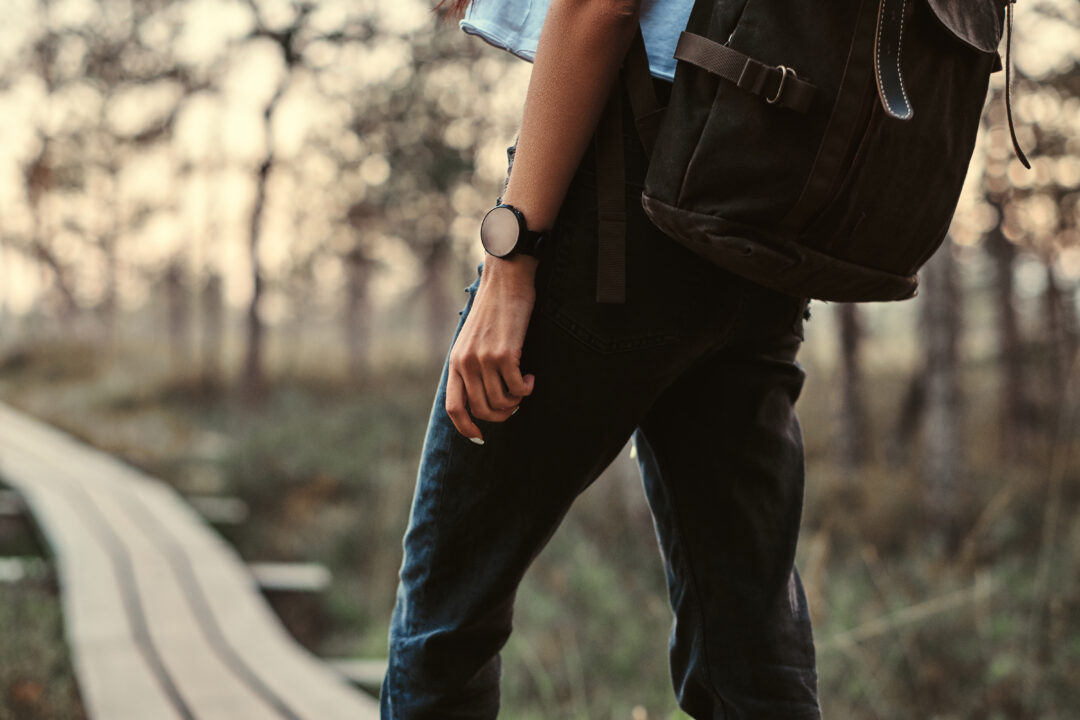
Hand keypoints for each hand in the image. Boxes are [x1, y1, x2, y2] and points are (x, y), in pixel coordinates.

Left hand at [446, 255, 538, 443]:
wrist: (506, 280)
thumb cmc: (494, 310)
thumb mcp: (472, 339)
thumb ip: (472, 365)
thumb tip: (484, 398)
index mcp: (455, 362)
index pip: (453, 407)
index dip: (466, 427)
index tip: (480, 436)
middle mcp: (465, 363)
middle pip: (482, 410)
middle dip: (502, 415)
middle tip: (515, 404)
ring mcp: (483, 359)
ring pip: (501, 401)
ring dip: (516, 400)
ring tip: (523, 386)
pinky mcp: (504, 354)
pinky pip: (516, 388)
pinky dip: (526, 389)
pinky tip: (530, 377)